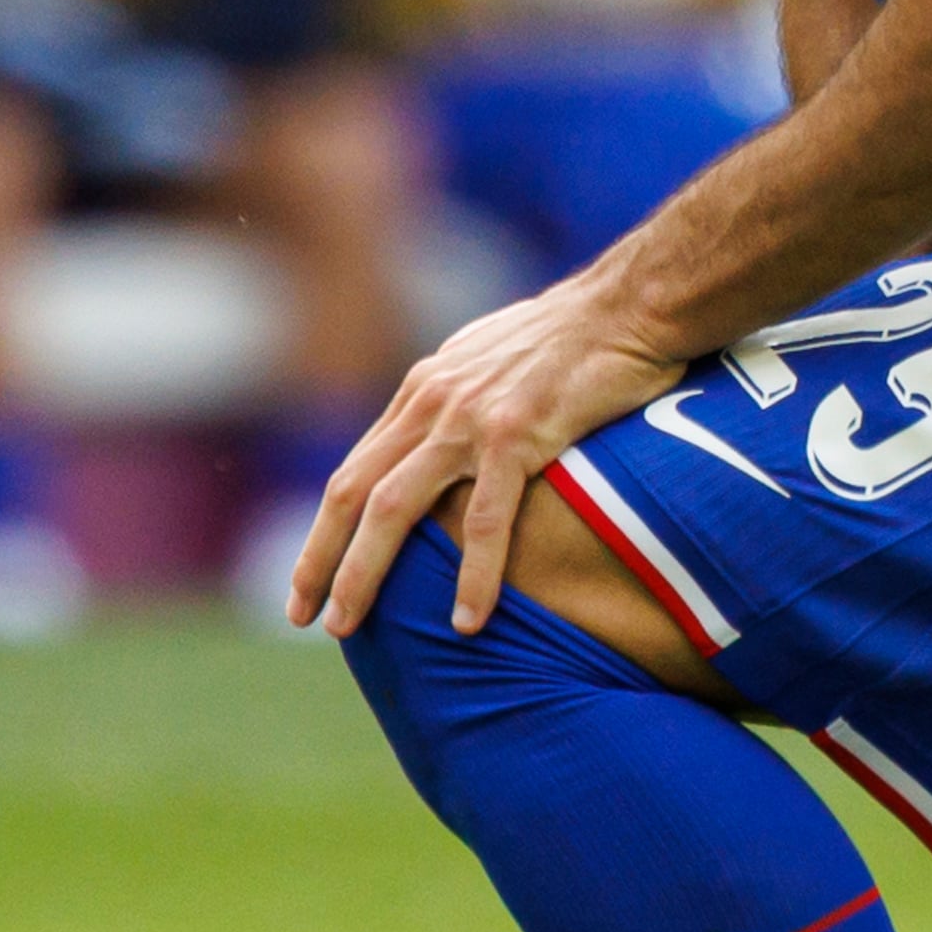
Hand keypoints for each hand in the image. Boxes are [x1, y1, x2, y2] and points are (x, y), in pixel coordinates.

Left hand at [287, 270, 693, 640]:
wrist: (631, 304)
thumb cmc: (577, 336)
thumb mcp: (492, 359)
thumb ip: (457, 398)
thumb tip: (442, 439)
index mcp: (424, 390)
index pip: (355, 470)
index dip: (325, 529)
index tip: (308, 580)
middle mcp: (432, 403)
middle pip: (354, 493)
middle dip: (319, 559)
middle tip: (301, 618)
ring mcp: (471, 420)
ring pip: (394, 508)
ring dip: (363, 573)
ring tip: (346, 627)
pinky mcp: (519, 435)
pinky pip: (486, 520)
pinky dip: (473, 575)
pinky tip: (466, 621)